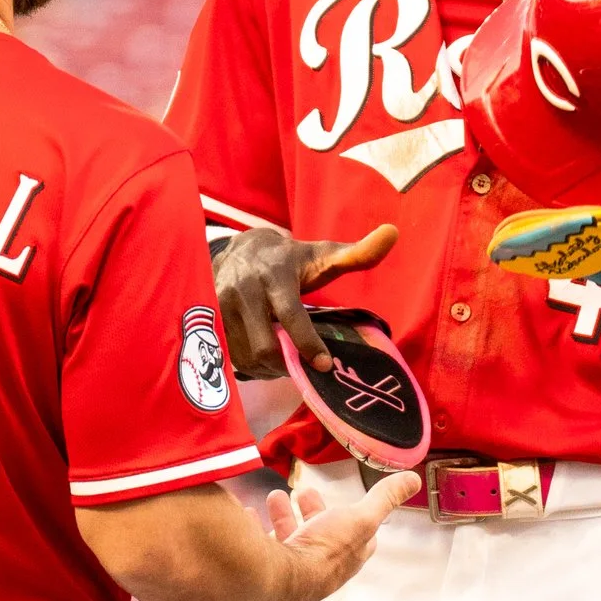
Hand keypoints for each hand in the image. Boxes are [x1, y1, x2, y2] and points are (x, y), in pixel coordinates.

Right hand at [213, 224, 398, 377]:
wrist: (240, 249)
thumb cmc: (290, 260)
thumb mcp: (322, 255)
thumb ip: (357, 253)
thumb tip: (393, 232)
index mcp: (275, 274)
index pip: (291, 315)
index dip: (308, 344)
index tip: (326, 365)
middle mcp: (243, 288)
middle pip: (265, 346)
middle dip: (287, 363)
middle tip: (305, 367)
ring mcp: (220, 304)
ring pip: (246, 356)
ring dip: (269, 369)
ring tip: (286, 363)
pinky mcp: (207, 318)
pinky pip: (230, 356)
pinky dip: (251, 366)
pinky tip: (265, 359)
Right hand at [259, 471, 419, 600]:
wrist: (278, 578)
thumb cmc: (324, 551)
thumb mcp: (361, 518)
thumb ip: (384, 499)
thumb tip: (413, 481)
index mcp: (345, 559)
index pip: (357, 541)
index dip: (355, 522)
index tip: (347, 504)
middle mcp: (319, 568)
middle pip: (319, 537)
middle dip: (314, 513)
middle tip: (305, 493)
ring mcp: (290, 569)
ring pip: (289, 540)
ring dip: (284, 517)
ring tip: (275, 497)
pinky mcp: (264, 567)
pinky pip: (259, 544)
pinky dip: (255, 526)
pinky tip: (250, 514)